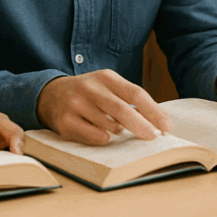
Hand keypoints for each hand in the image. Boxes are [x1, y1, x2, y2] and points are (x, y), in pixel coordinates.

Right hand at [36, 70, 173, 145]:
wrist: (49, 94)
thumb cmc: (89, 94)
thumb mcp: (107, 87)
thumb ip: (128, 99)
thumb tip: (157, 121)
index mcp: (106, 77)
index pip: (135, 93)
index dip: (153, 111)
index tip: (167, 126)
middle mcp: (90, 88)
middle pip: (121, 109)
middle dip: (141, 126)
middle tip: (153, 138)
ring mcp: (76, 104)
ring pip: (108, 126)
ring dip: (118, 132)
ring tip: (118, 130)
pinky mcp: (65, 121)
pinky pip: (93, 136)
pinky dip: (103, 139)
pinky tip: (103, 134)